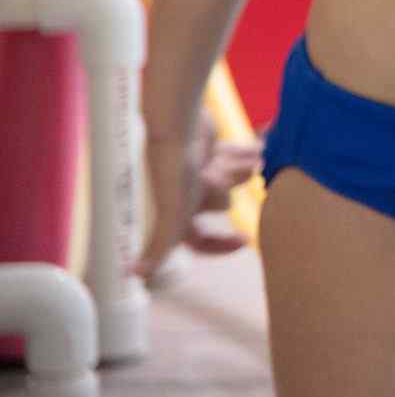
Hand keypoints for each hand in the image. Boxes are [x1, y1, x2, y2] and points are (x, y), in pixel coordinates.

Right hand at [135, 115, 260, 277]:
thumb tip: (134, 274)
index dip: (221, 246)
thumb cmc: (173, 168)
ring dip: (240, 168)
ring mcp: (198, 169)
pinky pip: (237, 155)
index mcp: (176, 214)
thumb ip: (159, 243)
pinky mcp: (210, 147)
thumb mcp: (172, 211)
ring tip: (243, 157)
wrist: (177, 122)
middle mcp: (186, 193)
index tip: (244, 240)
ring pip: (234, 178)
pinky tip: (258, 144)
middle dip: (228, 186)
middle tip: (227, 173)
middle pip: (222, 202)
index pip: (199, 242)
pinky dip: (247, 151)